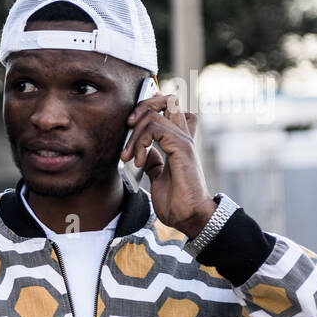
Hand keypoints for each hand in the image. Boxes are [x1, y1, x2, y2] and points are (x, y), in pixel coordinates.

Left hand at [121, 93, 217, 238]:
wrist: (188, 217)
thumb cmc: (175, 201)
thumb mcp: (158, 177)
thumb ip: (154, 162)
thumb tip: (146, 153)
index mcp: (179, 142)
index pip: (172, 108)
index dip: (152, 105)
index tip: (132, 122)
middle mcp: (183, 137)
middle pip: (170, 99)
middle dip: (143, 106)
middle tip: (128, 126)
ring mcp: (184, 141)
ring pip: (156, 114)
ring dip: (134, 134)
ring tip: (128, 157)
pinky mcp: (182, 148)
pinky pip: (156, 129)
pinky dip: (140, 142)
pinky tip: (137, 161)